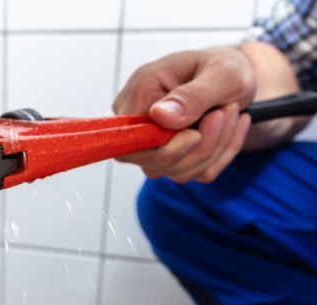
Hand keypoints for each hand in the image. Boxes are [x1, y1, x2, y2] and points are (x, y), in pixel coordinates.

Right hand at [113, 46, 255, 182]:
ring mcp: (151, 141)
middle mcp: (138, 120)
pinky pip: (192, 173)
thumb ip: (192, 95)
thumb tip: (159, 116)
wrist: (237, 77)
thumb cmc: (225, 67)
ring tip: (230, 114)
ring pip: (175, 171)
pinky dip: (219, 156)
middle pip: (152, 162)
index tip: (196, 133)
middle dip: (199, 148)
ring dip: (214, 149)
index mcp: (141, 91)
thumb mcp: (222, 72)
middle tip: (226, 113)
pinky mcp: (169, 156)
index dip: (162, 148)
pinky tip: (228, 128)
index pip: (130, 140)